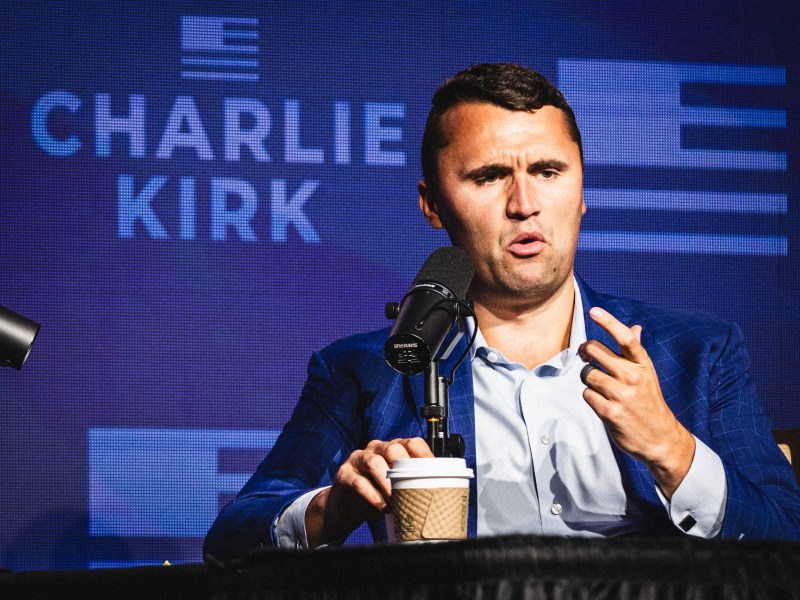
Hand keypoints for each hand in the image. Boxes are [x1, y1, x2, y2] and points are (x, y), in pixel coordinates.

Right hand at [305, 437, 432, 547]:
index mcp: (392, 448)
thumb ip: (412, 485)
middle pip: (392, 449)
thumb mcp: (397, 488)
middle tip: (413, 488)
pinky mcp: (344, 473)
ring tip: (395, 502)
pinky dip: (372, 495)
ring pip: (374, 462)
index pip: (411, 443)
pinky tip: (380, 506)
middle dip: (404, 469)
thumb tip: (440, 494)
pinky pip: (358, 481)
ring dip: (387, 483)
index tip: (433, 473)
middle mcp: (375, 449)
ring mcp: (358, 459)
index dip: (424, 456)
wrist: (347, 507)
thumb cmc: (377, 495)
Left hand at [578, 307, 694, 498]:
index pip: (625, 338)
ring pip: (587, 374)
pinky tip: (603, 403)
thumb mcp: (647, 374)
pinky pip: (587, 394)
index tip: (594, 310)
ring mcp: (621, 395)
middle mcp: (633, 376)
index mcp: (643, 364)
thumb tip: (635, 327)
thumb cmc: (650, 402)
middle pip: (595, 351)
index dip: (608, 322)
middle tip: (587, 356)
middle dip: (586, 352)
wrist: (661, 439)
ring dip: (589, 379)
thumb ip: (636, 351)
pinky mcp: (610, 412)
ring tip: (601, 387)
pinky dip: (591, 397)